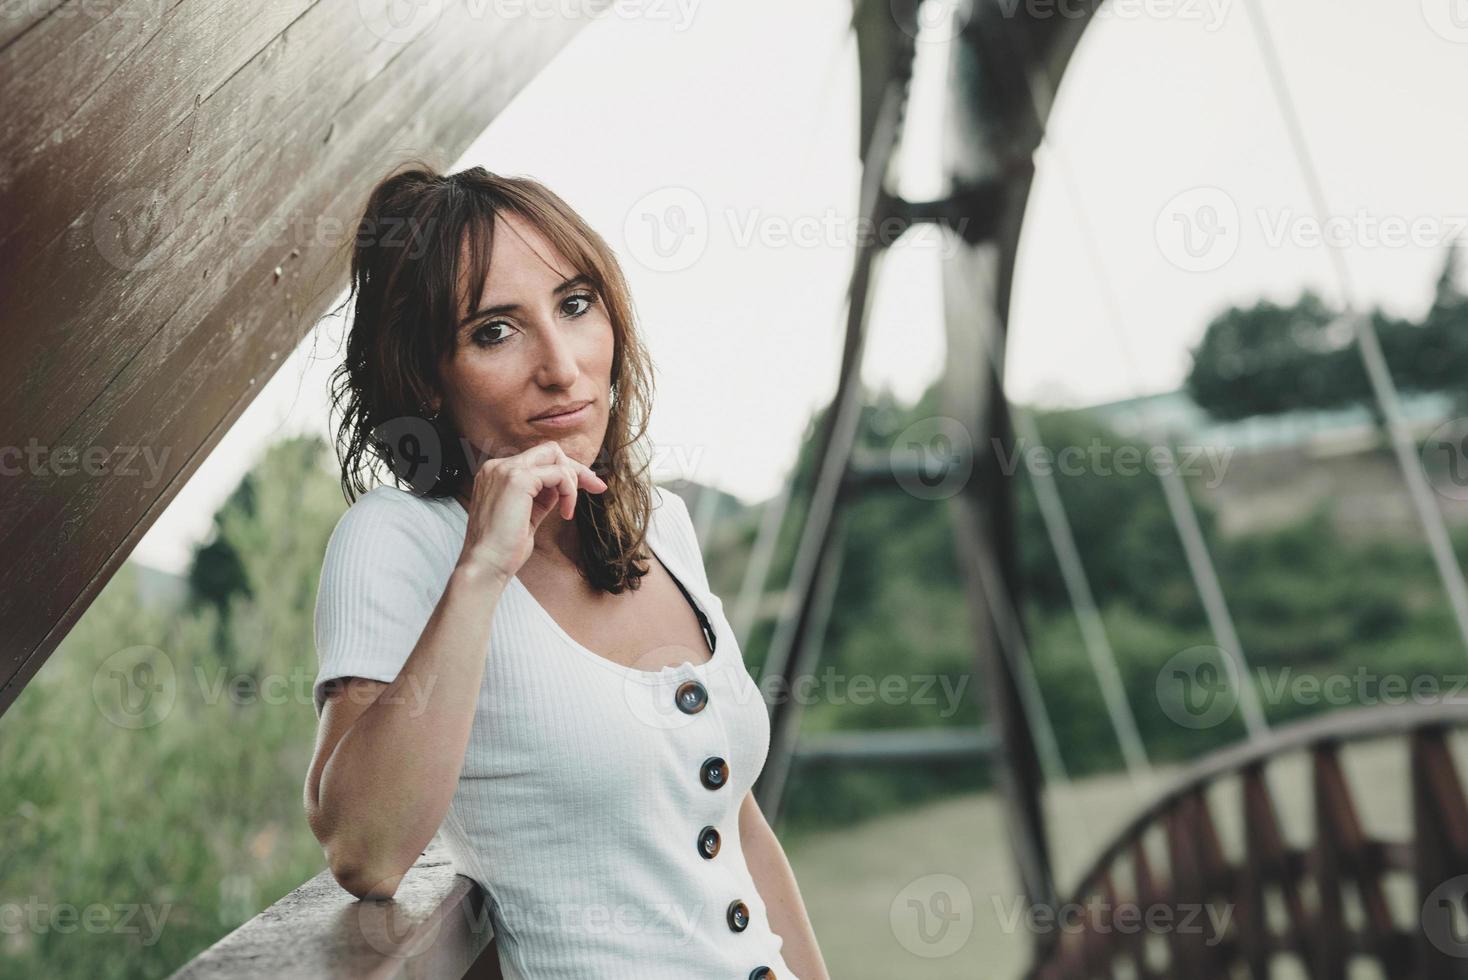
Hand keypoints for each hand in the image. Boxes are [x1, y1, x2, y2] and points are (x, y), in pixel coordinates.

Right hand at [455, 441, 607, 583]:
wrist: (486, 565)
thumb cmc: (504, 549)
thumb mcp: (527, 515)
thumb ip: (541, 496)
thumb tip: (564, 487)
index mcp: (497, 473)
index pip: (539, 459)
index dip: (566, 471)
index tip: (589, 486)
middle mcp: (498, 466)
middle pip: (549, 451)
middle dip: (577, 469)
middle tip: (597, 487)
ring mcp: (506, 470)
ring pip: (555, 457)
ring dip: (573, 482)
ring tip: (569, 510)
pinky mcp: (517, 479)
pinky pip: (558, 474)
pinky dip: (569, 491)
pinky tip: (566, 513)